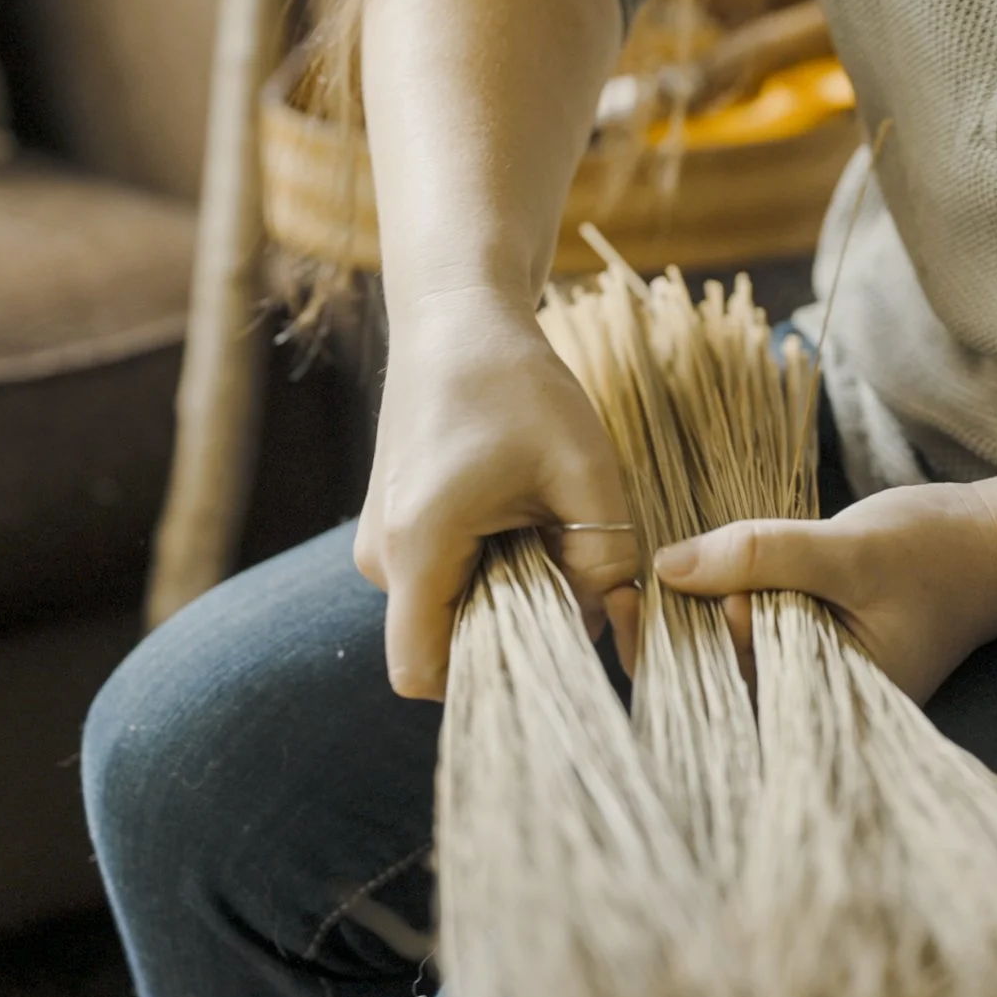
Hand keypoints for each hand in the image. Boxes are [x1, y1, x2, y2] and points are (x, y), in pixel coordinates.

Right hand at [354, 288, 639, 699]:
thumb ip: (606, 563)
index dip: (492, 680)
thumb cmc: (517, 383)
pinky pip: (442, 581)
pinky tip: (519, 516)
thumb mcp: (584, 471)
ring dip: (507, 593)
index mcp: (417, 548)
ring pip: (449, 612)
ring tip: (542, 525)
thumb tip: (615, 634)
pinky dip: (489, 568)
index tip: (554, 643)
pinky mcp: (394, 530)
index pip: (425, 674)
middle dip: (516, 628)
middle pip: (447, 644)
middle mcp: (382, 557)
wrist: (455, 316)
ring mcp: (381, 545)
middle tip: (567, 564)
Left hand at [653, 483, 996, 702]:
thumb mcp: (849, 551)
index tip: (658, 592)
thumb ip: (763, 557)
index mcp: (830, 703)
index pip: (733, 685)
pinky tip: (708, 570)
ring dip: (703, 609)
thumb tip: (668, 568)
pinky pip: (756, 627)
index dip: (691, 639)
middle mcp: (816, 700)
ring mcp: (813, 670)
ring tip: (676, 571)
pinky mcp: (812, 640)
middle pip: (724, 675)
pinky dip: (732, 597)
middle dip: (683, 629)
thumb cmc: (939, 554)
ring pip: (735, 648)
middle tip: (645, 584)